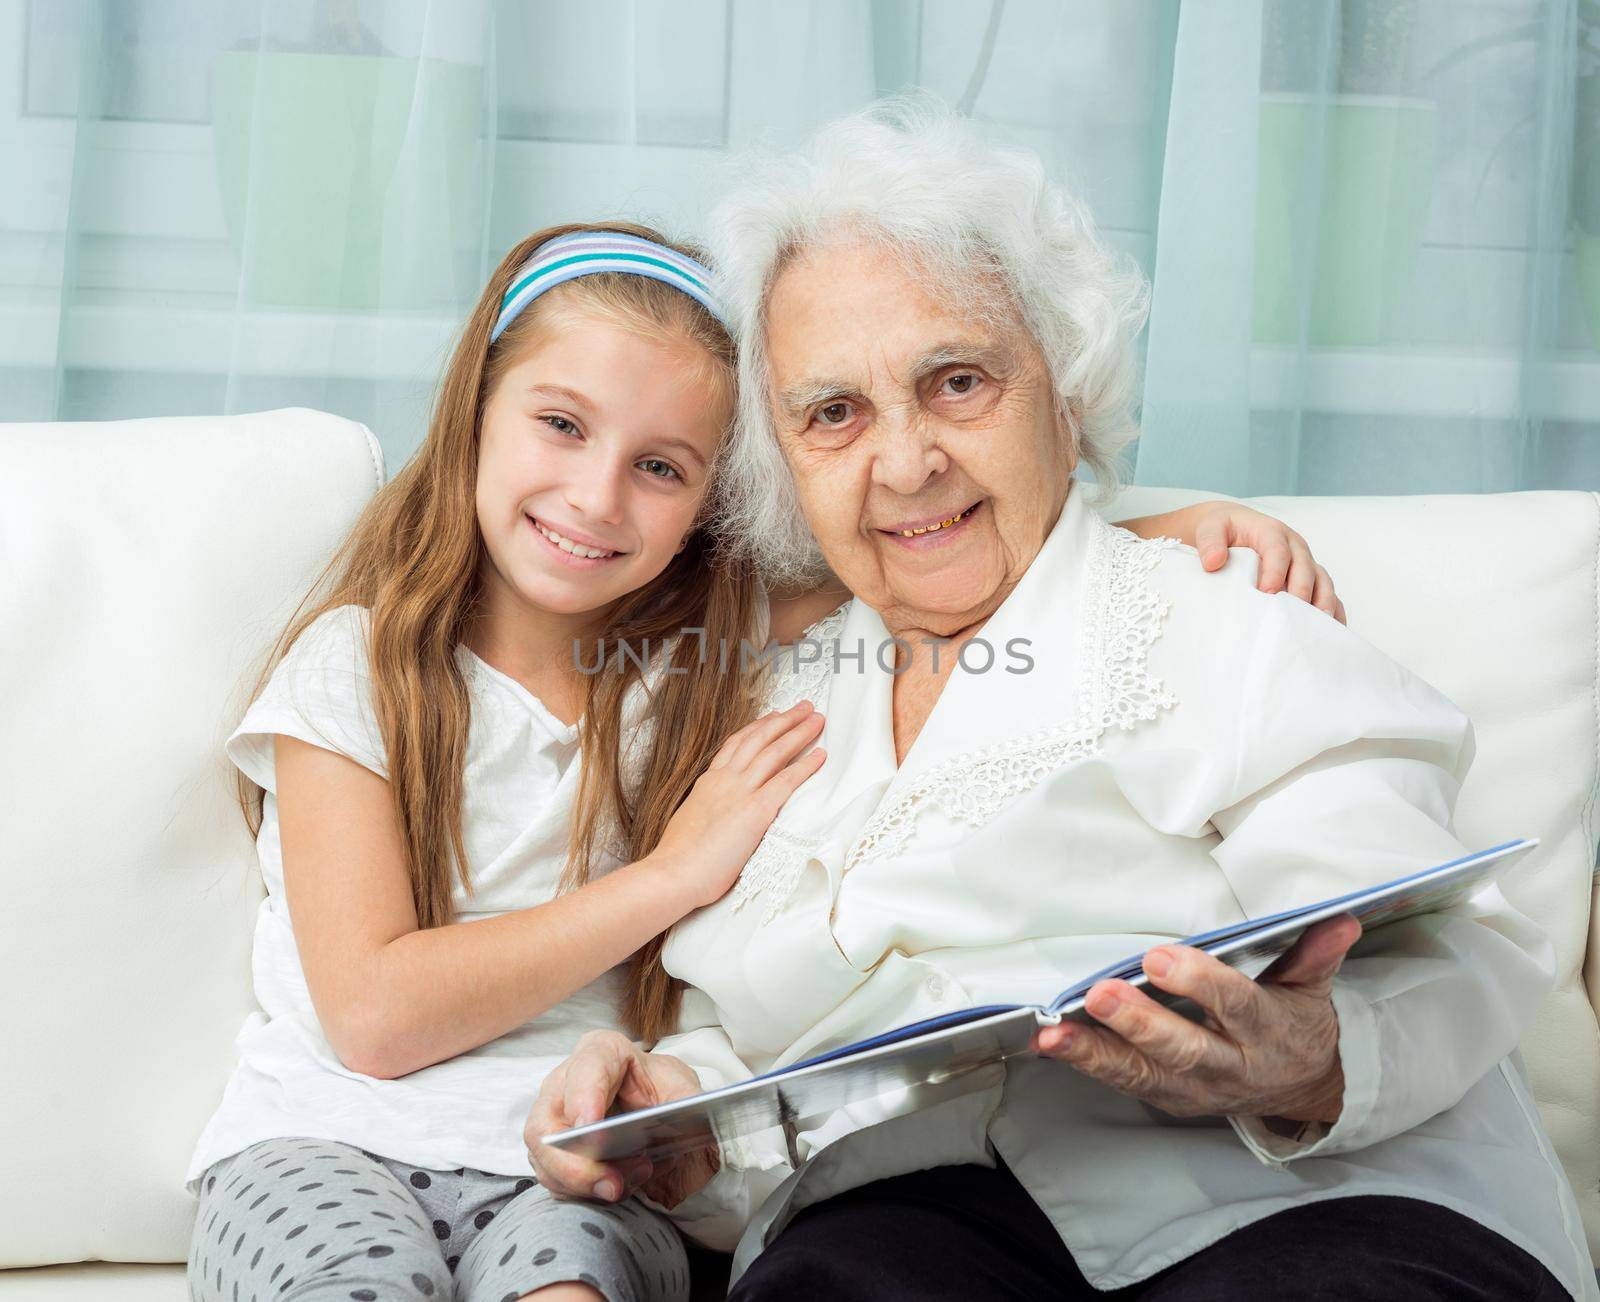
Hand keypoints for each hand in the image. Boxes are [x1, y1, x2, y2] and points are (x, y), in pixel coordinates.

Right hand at [525, 1030, 719, 1208]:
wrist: (660, 1117)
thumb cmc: (662, 1092)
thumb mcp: (683, 1088)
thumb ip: (688, 1099)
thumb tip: (691, 1110)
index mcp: (601, 1052)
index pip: (585, 1067)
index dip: (584, 1096)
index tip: (590, 1125)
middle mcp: (565, 1085)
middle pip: (546, 1127)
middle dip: (576, 1164)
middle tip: (612, 1183)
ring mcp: (554, 1122)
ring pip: (546, 1162)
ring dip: (586, 1183)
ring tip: (626, 1183)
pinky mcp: (554, 1156)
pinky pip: (556, 1183)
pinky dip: (585, 1193)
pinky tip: (618, 1187)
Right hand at [652, 701, 825, 908]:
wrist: (673, 873)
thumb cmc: (678, 859)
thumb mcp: (690, 821)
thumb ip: (707, 809)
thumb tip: (716, 813)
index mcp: (708, 782)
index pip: (736, 745)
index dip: (758, 727)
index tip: (773, 715)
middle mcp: (724, 780)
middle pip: (759, 739)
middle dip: (784, 720)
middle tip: (804, 707)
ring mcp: (740, 792)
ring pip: (774, 752)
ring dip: (799, 733)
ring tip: (817, 719)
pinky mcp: (755, 811)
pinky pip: (786, 781)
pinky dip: (806, 765)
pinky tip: (821, 755)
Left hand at [1032, 914, 1359, 1124]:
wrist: (1299, 1088)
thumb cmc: (1292, 1023)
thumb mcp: (1311, 988)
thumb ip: (1315, 954)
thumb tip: (1340, 919)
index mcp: (1269, 1032)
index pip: (1237, 1007)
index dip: (1201, 985)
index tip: (1162, 958)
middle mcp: (1231, 1067)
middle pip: (1184, 1050)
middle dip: (1140, 1024)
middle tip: (1100, 995)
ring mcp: (1196, 1089)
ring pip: (1144, 1075)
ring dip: (1096, 1053)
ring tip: (1056, 1032)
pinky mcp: (1169, 1097)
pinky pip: (1125, 1082)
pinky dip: (1087, 1063)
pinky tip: (1053, 1042)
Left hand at [1191, 503, 1344, 622]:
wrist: (1233, 528)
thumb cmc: (1223, 530)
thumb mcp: (1210, 528)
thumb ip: (1210, 542)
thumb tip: (1213, 562)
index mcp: (1271, 532)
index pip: (1278, 550)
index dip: (1275, 571)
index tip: (1267, 592)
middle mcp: (1294, 546)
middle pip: (1305, 568)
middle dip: (1301, 591)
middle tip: (1292, 615)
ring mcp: (1305, 563)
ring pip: (1322, 581)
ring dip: (1323, 603)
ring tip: (1317, 626)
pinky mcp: (1310, 578)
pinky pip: (1327, 593)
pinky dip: (1333, 610)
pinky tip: (1332, 630)